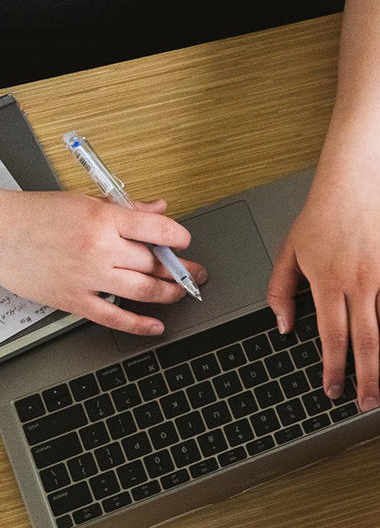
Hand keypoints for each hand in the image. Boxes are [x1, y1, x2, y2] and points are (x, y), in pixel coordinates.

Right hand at [0, 191, 206, 334]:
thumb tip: (160, 209)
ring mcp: (88, 277)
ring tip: (181, 292)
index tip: (185, 243)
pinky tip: (156, 326)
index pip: (159, 230)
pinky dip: (140, 325)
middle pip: (155, 263)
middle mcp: (99, 249)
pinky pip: (114, 317)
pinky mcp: (74, 300)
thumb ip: (126, 208)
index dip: (180, 238)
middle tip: (195, 273)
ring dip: (170, 294)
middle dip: (182, 270)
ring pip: (145, 290)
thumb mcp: (84, 201)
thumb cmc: (36, 215)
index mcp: (103, 220)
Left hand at [266, 179, 379, 411]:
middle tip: (369, 403)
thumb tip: (284, 327)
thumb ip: (281, 292)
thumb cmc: (319, 219)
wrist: (353, 187)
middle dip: (367, 376)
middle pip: (366, 339)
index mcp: (329, 283)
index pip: (333, 336)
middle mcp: (360, 284)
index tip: (334, 391)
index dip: (334, 368)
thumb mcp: (288, 253)